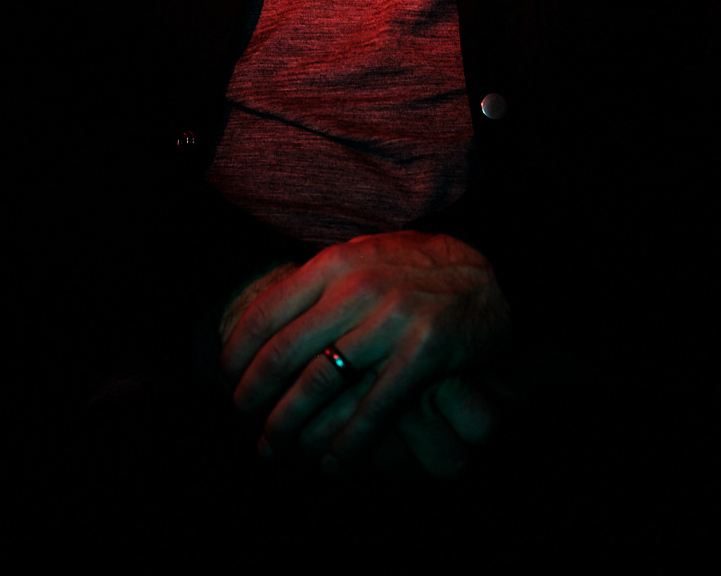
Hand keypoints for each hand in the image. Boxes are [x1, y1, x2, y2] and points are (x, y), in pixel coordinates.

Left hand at [217, 231, 513, 476]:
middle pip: (284, 353)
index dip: (237, 353)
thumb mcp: (366, 256)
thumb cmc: (420, 270)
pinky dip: (348, 443)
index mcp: (335, 264)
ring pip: (321, 384)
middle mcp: (358, 290)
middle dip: (254, 395)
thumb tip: (271, 310)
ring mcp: (391, 322)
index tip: (226, 378)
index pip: (266, 312)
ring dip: (289, 424)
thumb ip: (323, 279)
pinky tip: (333, 464)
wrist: (494, 274)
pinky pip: (374, 409)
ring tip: (273, 448)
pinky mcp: (423, 355)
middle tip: (242, 419)